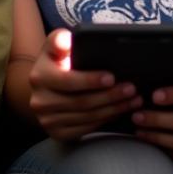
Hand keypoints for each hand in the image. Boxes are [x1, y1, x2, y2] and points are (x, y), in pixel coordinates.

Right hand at [27, 29, 141, 140]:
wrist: (44, 87)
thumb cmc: (56, 62)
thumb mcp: (54, 46)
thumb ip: (59, 40)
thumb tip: (66, 41)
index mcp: (39, 76)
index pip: (68, 81)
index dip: (90, 80)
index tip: (112, 77)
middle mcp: (40, 101)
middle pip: (81, 102)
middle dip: (110, 96)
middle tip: (131, 89)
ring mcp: (47, 120)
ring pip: (87, 117)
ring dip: (113, 109)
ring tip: (132, 100)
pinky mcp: (56, 133)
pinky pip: (86, 129)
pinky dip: (105, 120)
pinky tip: (119, 111)